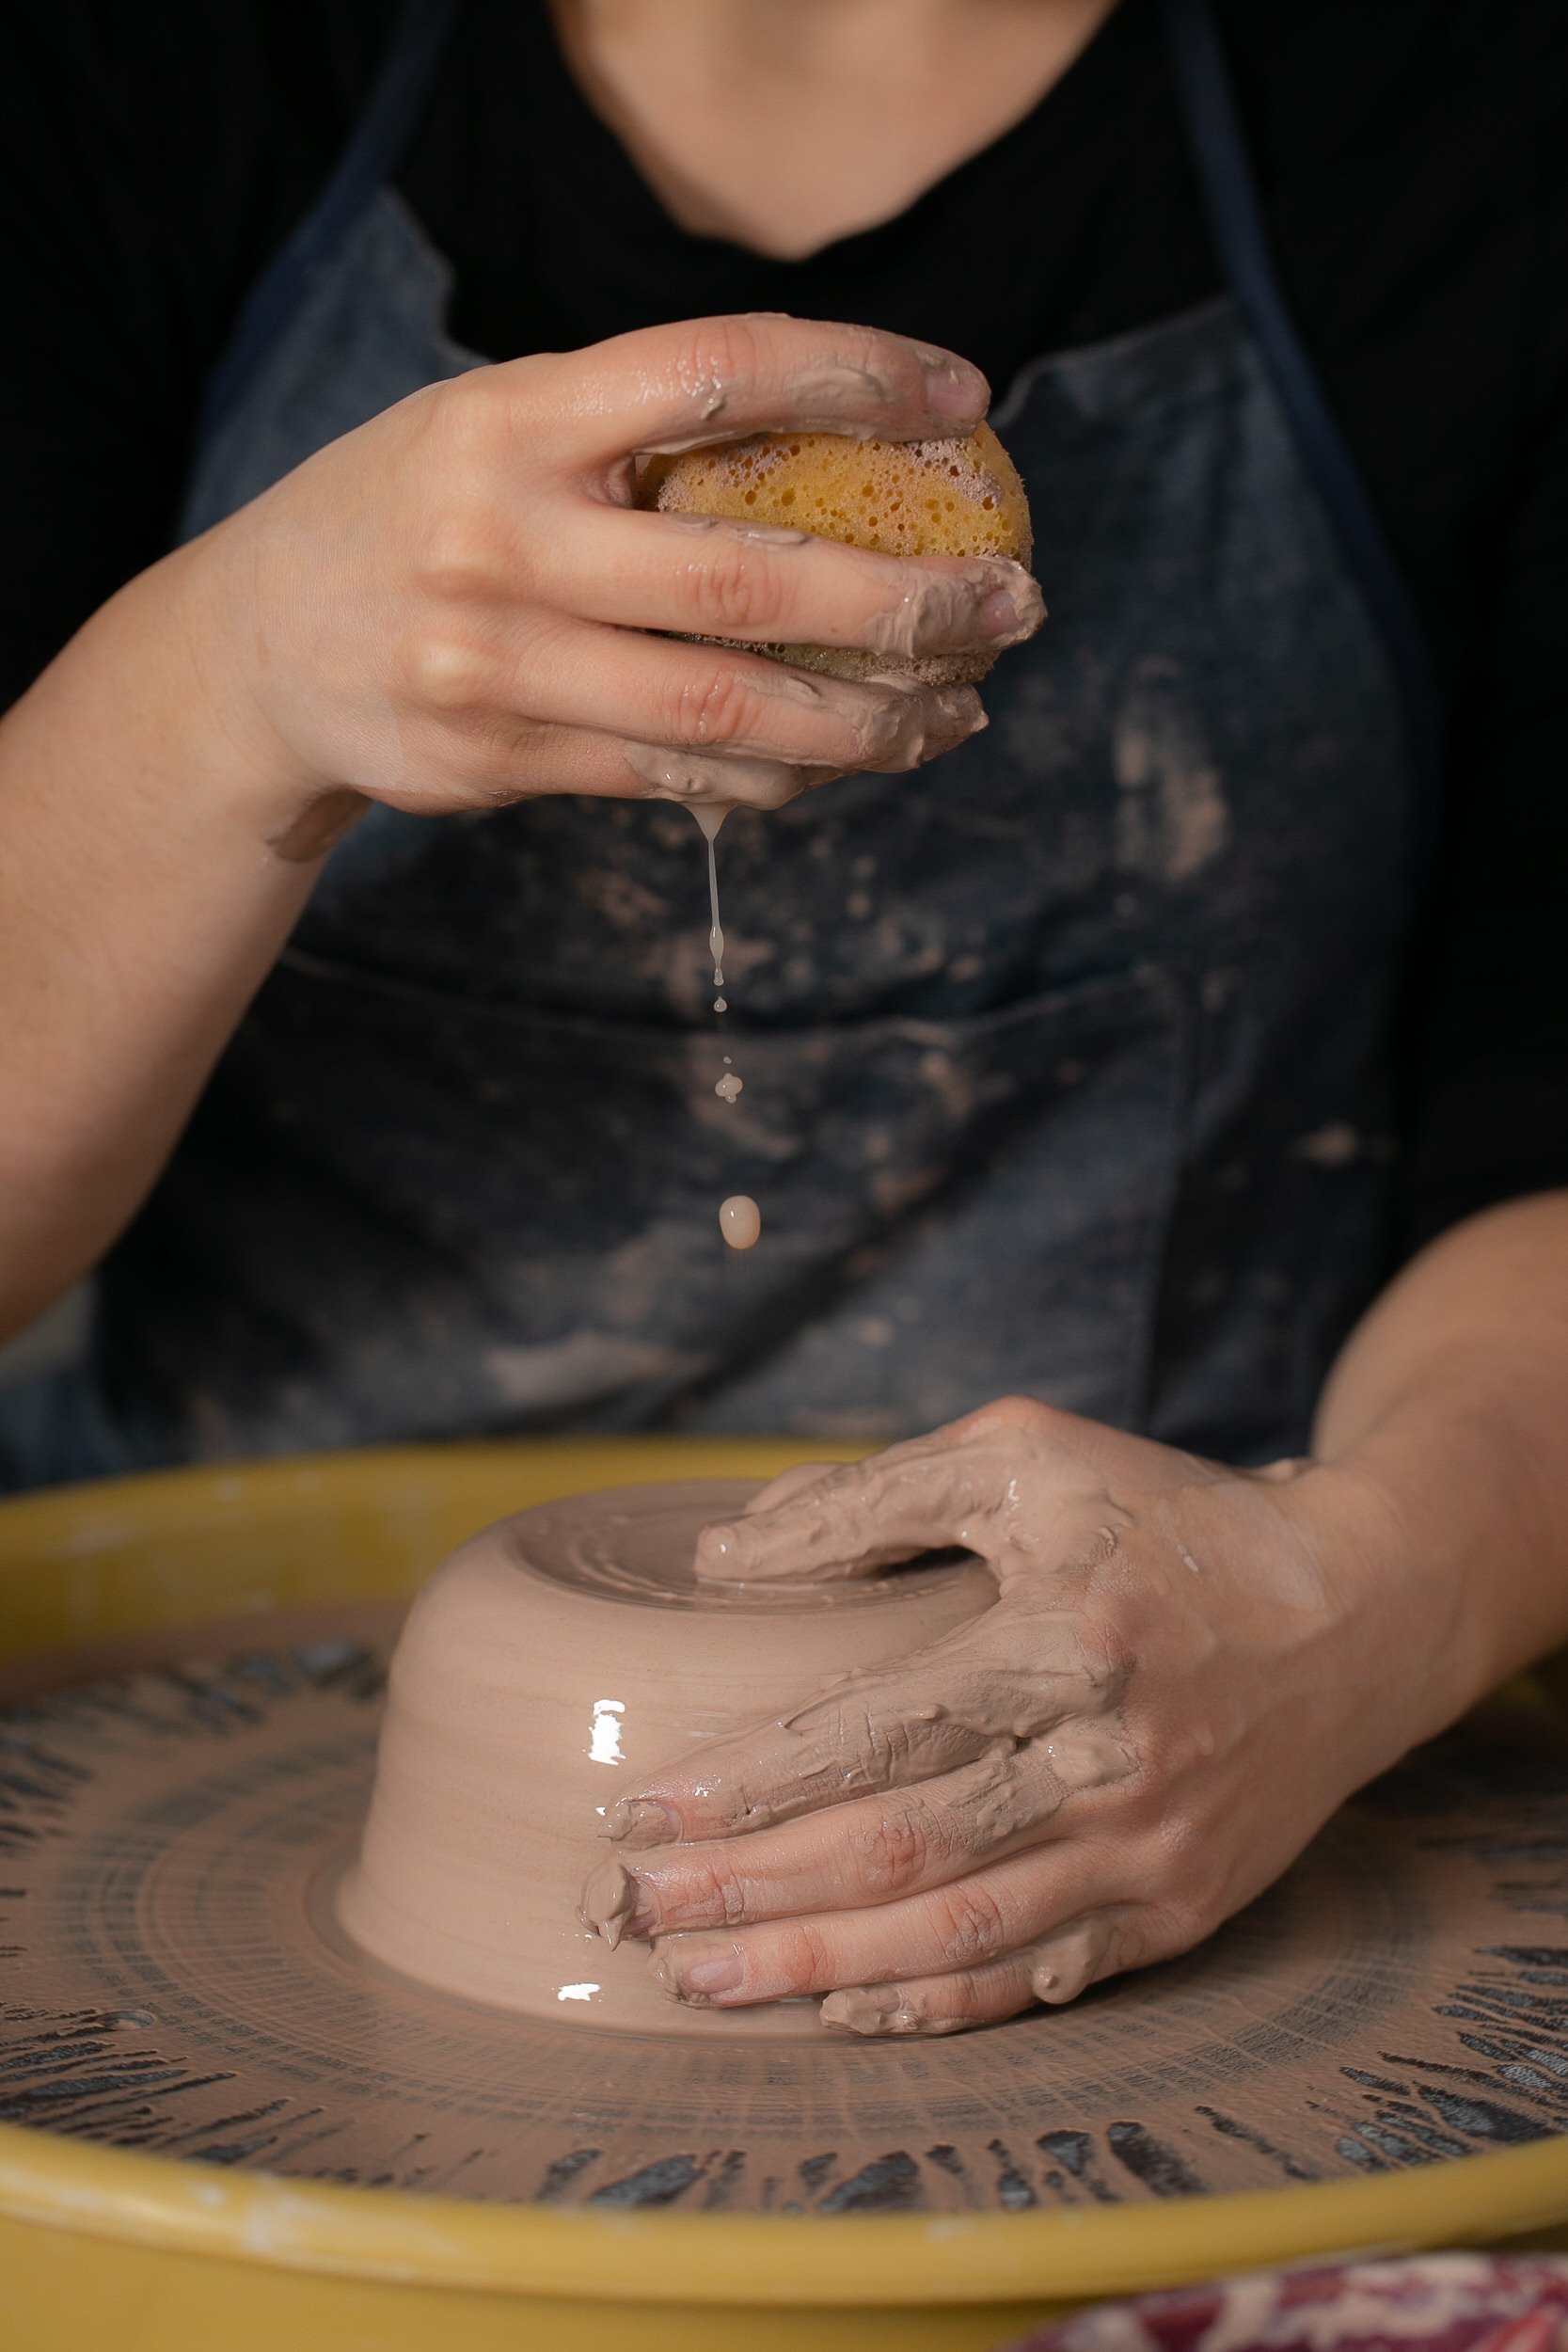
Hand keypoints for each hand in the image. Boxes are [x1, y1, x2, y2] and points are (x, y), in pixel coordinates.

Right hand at [189, 315, 1041, 851]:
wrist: (259, 652)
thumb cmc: (414, 513)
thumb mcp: (493, 425)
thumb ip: (631, 433)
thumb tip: (846, 442)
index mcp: (511, 419)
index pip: (712, 370)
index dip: (855, 376)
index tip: (966, 399)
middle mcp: (501, 540)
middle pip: (751, 581)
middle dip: (910, 602)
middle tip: (1014, 602)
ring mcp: (496, 666)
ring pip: (730, 709)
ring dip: (872, 721)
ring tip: (963, 708)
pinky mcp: (502, 765)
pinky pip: (681, 777)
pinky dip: (785, 772)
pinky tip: (855, 755)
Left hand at [587, 1396, 1470, 2034]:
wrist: (1359, 1612)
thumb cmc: (1167, 1520)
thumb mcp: (1028, 1458)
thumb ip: (873, 1499)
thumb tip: (725, 1557)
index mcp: (1066, 1636)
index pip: (878, 1728)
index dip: (751, 1781)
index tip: (645, 1809)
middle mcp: (1110, 1759)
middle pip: (900, 1852)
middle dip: (753, 1894)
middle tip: (634, 1913)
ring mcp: (1150, 1849)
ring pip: (957, 1936)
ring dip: (817, 1972)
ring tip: (699, 1981)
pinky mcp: (1179, 1907)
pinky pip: (1038, 1977)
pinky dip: (935, 2005)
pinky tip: (843, 2012)